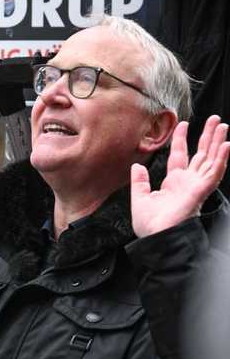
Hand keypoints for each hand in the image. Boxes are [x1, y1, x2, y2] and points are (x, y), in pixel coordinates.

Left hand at [131, 116, 229, 237]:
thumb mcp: (140, 199)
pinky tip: (226, 145)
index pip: (180, 155)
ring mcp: (196, 186)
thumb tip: (136, 166)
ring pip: (211, 159)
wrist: (155, 239)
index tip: (183, 124)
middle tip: (215, 119)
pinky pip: (214, 172)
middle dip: (208, 137)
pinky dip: (221, 158)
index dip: (182, 139)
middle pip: (201, 154)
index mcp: (173, 183)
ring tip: (223, 126)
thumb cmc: (150, 226)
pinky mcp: (201, 192)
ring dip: (218, 142)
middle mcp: (187, 182)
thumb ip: (139, 182)